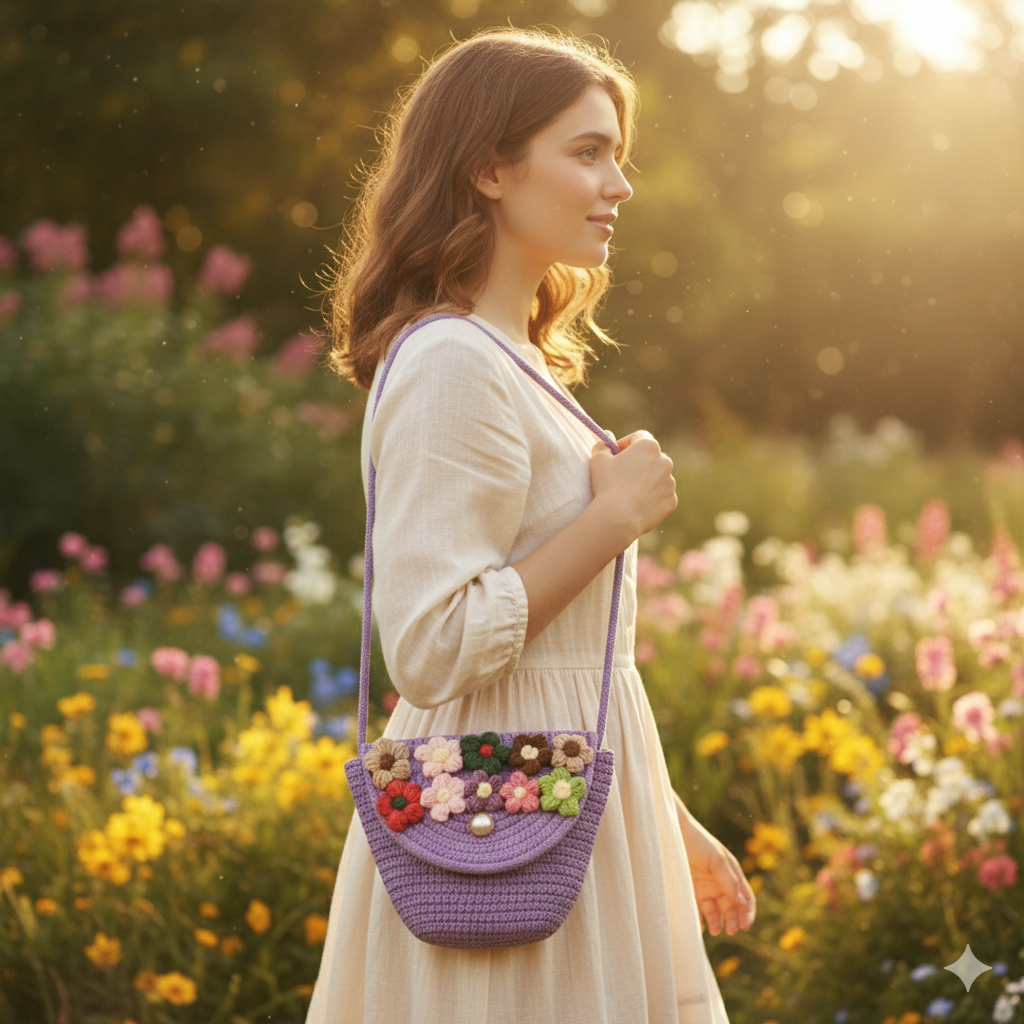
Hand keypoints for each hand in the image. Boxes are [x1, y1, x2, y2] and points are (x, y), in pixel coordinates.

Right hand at [589, 431, 676, 539]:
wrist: (618, 518)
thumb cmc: (607, 485)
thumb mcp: (597, 459)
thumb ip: (602, 445)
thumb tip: (607, 440)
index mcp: (649, 446)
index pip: (638, 437)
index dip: (625, 444)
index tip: (614, 454)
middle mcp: (665, 461)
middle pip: (651, 457)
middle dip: (638, 462)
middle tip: (621, 474)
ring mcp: (670, 483)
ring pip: (657, 477)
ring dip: (646, 480)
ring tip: (628, 492)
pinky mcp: (671, 501)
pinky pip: (661, 495)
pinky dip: (651, 497)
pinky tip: (636, 504)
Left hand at [678, 809, 756, 936]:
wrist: (672, 833)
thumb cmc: (698, 842)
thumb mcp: (717, 859)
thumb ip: (730, 881)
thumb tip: (743, 903)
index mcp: (731, 874)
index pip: (745, 898)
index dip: (748, 913)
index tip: (745, 925)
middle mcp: (720, 883)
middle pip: (732, 908)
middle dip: (733, 920)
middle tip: (730, 930)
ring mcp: (705, 888)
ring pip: (715, 912)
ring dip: (717, 923)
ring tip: (714, 930)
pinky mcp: (689, 891)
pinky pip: (697, 911)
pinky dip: (700, 921)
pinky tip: (700, 927)